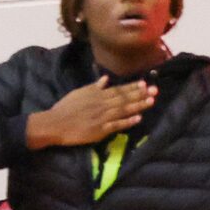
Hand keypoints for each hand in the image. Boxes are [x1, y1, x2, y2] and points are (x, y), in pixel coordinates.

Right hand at [29, 76, 155, 149]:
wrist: (55, 124)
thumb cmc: (65, 108)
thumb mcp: (78, 93)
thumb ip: (93, 87)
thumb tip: (106, 79)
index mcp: (96, 95)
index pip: (118, 90)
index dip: (132, 87)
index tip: (145, 83)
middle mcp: (102, 104)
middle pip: (124, 99)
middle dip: (140, 94)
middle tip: (155, 90)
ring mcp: (102, 117)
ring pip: (123, 110)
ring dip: (138, 106)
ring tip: (151, 101)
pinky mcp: (100, 130)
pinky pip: (116, 125)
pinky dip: (127, 121)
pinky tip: (138, 118)